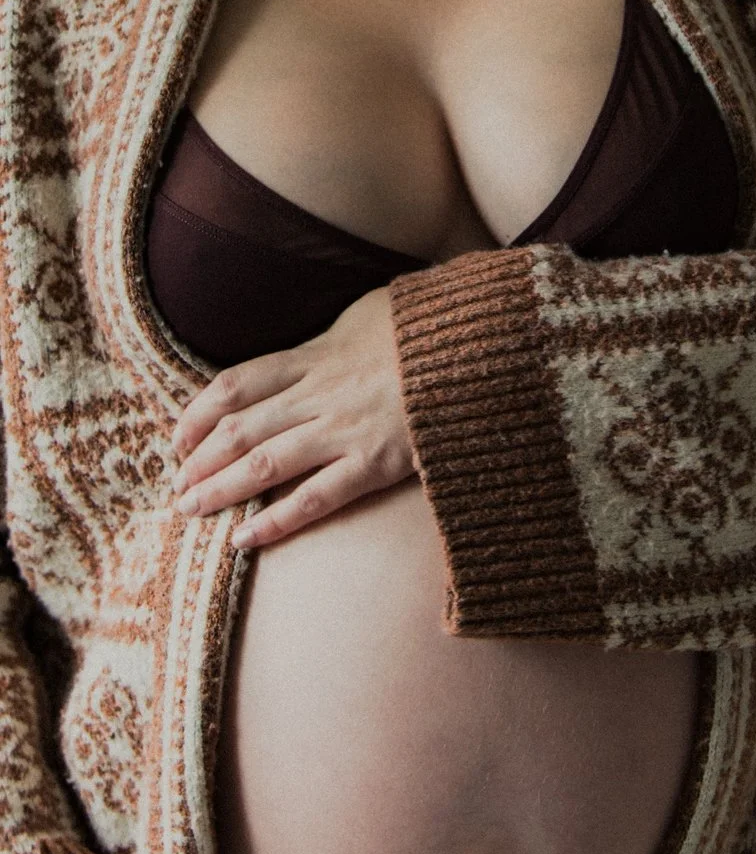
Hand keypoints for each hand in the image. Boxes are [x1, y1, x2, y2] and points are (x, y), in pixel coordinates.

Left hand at [171, 287, 415, 548]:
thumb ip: (335, 336)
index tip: (179, 437)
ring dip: (220, 490)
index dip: (198, 413)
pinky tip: (244, 539)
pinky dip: (275, 520)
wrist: (480, 349)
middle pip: (239, 428)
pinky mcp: (374, 463)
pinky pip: (314, 498)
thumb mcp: (369, 314)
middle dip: (198, 461)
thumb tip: (322, 344)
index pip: (236, 384)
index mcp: (315, 356)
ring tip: (191, 511)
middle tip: (176, 486)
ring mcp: (344, 430)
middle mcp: (319, 394)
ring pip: (263, 464)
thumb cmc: (429, 330)